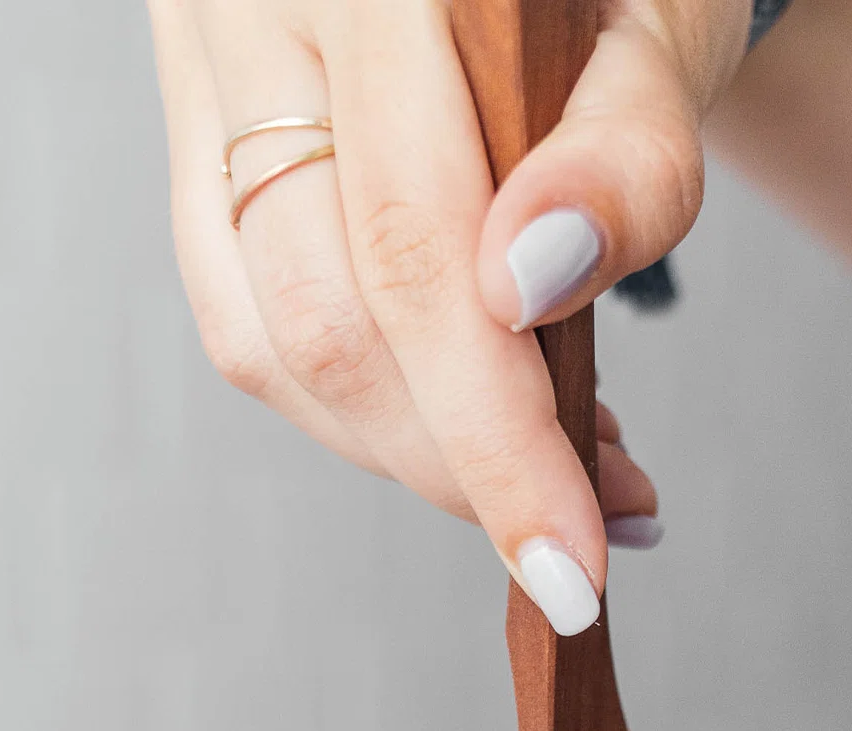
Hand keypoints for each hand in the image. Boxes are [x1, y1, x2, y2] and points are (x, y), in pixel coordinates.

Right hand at [144, 0, 752, 632]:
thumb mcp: (660, 32)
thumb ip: (622, 152)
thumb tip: (532, 284)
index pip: (411, 246)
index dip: (490, 428)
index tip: (568, 557)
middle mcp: (252, 16)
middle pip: (324, 315)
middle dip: (456, 460)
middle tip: (583, 519)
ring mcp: (203, 78)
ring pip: (266, 338)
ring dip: (403, 446)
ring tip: (539, 472)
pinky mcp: (191, 139)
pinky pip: (241, 316)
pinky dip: (352, 397)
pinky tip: (451, 410)